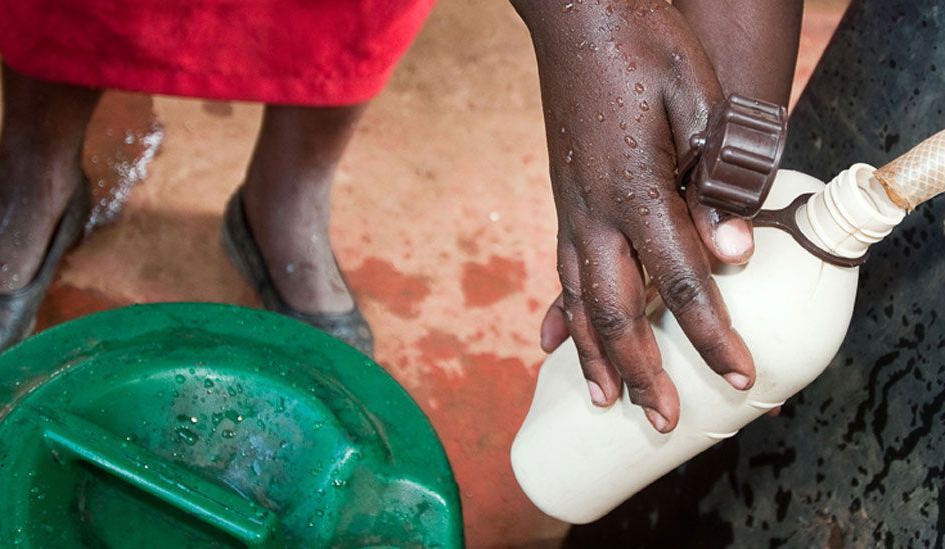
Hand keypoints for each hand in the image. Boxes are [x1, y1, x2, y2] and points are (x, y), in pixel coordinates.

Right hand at [514, 0, 755, 431]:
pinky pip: (562, 271)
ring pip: (579, 299)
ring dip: (593, 356)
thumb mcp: (699, 101)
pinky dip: (564, 315)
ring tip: (604, 402)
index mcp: (635, 185)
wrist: (578, 12)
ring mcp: (571, 206)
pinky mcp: (564, 199)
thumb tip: (732, 253)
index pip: (683, 279)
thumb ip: (716, 180)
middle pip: (617, 309)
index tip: (739, 377)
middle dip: (642, 370)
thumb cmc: (644, 43)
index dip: (712, 334)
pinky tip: (558, 342)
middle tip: (662, 420)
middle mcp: (594, 209)